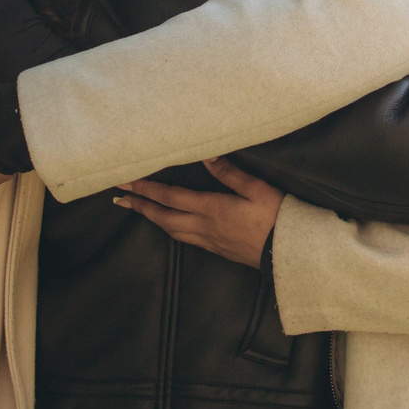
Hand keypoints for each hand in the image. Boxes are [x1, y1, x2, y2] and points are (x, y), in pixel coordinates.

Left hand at [115, 157, 284, 267]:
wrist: (289, 253)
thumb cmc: (278, 218)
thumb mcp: (257, 189)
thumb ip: (230, 173)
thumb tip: (207, 155)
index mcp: (211, 209)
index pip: (169, 197)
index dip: (145, 188)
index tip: (125, 181)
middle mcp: (204, 227)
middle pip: (163, 217)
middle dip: (140, 206)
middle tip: (119, 198)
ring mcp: (210, 240)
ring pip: (171, 230)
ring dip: (152, 219)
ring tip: (139, 210)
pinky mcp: (218, 249)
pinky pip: (185, 239)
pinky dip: (170, 229)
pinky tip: (170, 226)